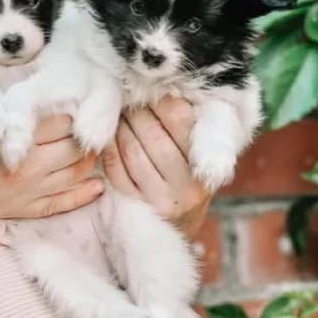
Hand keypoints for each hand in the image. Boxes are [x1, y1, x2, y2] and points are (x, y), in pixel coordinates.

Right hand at [0, 80, 103, 253]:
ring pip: (74, 174)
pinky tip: (98, 188)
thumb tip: (4, 67)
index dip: (71, 107)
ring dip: (88, 159)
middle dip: (85, 132)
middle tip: (91, 120)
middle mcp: (30, 166)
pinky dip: (82, 196)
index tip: (76, 97)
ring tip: (95, 145)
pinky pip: (60, 205)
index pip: (62, 120)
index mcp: (16, 135)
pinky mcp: (20, 210)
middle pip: (74, 146)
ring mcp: (27, 192)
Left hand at [102, 96, 209, 240]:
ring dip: (120, 127)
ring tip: (120, 117)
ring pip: (131, 149)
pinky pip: (116, 170)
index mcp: (207, 163)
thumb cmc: (189, 179)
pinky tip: (110, 138)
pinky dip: (109, 149)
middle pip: (151, 132)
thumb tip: (163, 88)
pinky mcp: (138, 207)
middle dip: (136, 112)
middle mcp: (187, 185)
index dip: (160, 100)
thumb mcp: (201, 155)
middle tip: (130, 102)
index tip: (152, 95)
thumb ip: (189, 126)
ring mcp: (161, 199)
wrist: (179, 229)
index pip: (179, 117)